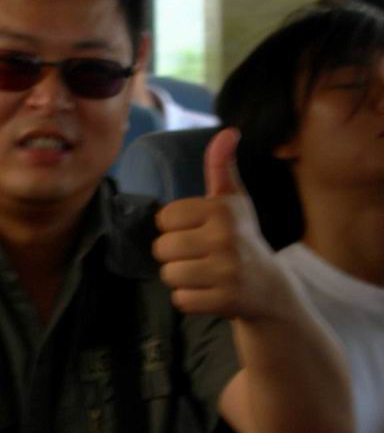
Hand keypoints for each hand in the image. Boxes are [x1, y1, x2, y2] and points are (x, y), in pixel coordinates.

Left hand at [153, 127, 284, 319]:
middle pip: (162, 248)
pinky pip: (181, 300)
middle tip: (200, 256)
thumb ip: (221, 167)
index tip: (198, 232)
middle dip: (175, 255)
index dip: (175, 227)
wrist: (270, 289)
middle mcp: (226, 238)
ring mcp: (227, 272)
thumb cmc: (242, 238)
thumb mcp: (234, 201)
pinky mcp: (225, 301)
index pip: (165, 217)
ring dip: (181, 278)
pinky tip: (209, 292)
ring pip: (169, 275)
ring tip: (205, 274)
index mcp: (222, 210)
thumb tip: (227, 132)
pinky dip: (189, 300)